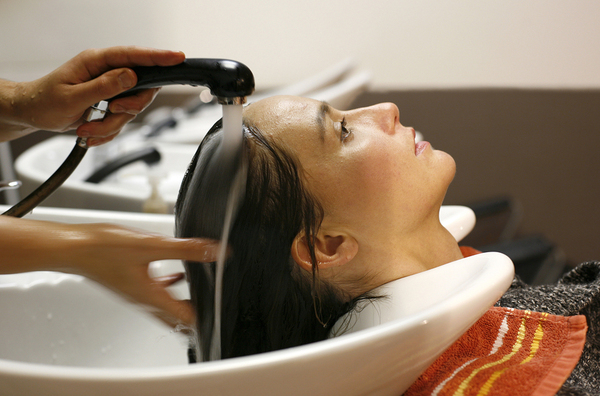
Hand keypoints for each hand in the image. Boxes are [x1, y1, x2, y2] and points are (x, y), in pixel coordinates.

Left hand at [5, 46, 184, 144]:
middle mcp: (106, 72)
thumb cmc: (44, 101)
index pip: (133, 55)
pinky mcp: (110, 103)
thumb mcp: (74, 96)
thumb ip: (104, 87)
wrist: (33, 114)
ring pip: (131, 109)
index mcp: (96, 62)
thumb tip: (131, 76)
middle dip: (128, 108)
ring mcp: (109, 88)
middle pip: (140, 87)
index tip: (177, 57)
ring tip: (88, 128)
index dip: (158, 56)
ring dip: (112, 125)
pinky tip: (91, 132)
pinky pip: (122, 121)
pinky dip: (108, 131)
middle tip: (111, 113)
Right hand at [65, 222, 219, 326]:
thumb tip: (215, 251)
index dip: (206, 317)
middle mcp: (144, 300)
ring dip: (184, 301)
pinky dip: (171, 285)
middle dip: (196, 314)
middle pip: (176, 318)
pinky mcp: (130, 282)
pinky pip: (155, 291)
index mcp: (151, 297)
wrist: (72, 247)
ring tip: (202, 292)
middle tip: (213, 306)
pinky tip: (176, 272)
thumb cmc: (102, 249)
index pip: (186, 319)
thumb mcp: (151, 246)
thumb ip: (185, 249)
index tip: (220, 309)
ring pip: (166, 305)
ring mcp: (136, 293)